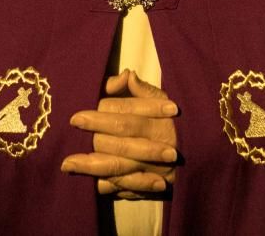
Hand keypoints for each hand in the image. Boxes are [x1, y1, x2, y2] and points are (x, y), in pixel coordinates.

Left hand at [61, 70, 178, 198]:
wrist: (197, 156)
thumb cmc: (171, 122)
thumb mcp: (162, 101)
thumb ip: (142, 90)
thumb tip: (126, 75)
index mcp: (156, 121)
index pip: (125, 115)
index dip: (100, 115)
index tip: (76, 117)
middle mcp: (155, 146)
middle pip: (120, 141)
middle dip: (93, 137)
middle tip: (70, 134)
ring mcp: (152, 170)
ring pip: (120, 167)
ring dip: (92, 166)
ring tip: (67, 163)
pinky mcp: (150, 187)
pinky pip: (126, 189)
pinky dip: (108, 186)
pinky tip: (90, 183)